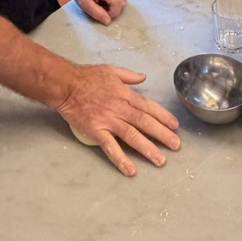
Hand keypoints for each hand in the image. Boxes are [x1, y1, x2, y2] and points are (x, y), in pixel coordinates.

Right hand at [57, 63, 179, 174]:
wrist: (65, 85)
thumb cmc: (86, 76)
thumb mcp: (111, 70)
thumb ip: (129, 76)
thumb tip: (143, 77)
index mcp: (125, 94)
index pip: (148, 106)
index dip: (163, 116)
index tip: (175, 125)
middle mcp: (120, 108)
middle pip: (145, 122)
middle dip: (162, 134)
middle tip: (176, 145)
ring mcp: (109, 121)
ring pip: (132, 136)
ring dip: (148, 148)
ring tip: (161, 160)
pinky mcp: (96, 131)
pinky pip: (110, 147)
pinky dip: (121, 159)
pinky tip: (131, 170)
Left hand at [68, 0, 126, 25]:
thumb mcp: (84, 4)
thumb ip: (96, 12)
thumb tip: (108, 21)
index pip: (118, 3)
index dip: (112, 13)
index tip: (102, 13)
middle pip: (122, 2)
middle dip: (113, 9)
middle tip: (102, 8)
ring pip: (122, 0)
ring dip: (114, 5)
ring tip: (102, 3)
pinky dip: (114, 1)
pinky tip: (105, 0)